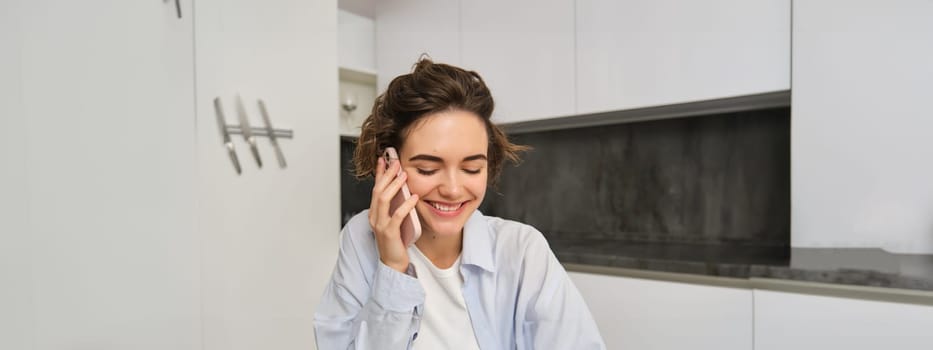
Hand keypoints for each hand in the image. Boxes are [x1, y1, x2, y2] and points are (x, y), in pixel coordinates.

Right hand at [369, 156, 419, 272]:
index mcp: (375, 213)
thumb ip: (396, 206)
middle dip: (387, 175)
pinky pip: (397, 215)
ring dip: (394, 185)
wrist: (393, 263)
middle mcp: (374, 217)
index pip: (375, 188)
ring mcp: (380, 225)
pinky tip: (414, 197)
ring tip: (404, 175)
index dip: (380, 173)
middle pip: (378, 190)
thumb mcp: (394, 219)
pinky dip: (406, 204)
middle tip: (396, 162)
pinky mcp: (389, 233)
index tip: (384, 159)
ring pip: (383, 200)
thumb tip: (404, 189)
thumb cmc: (396, 241)